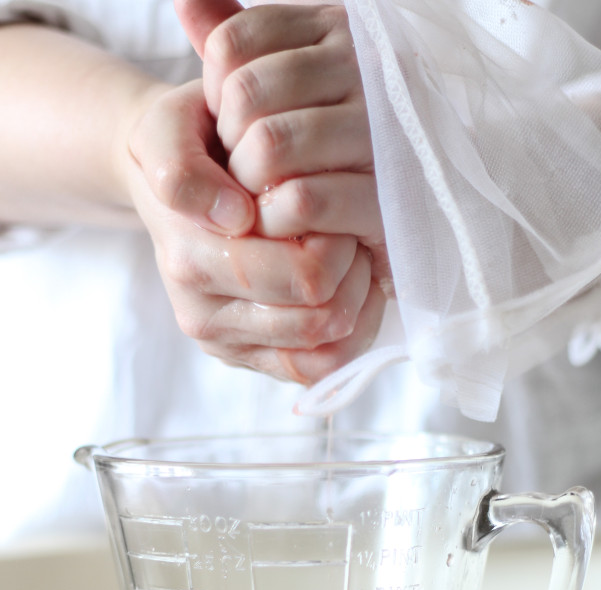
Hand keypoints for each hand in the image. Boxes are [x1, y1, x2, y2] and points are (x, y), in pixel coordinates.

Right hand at [125, 79, 384, 381]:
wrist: (171, 185)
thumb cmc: (186, 148)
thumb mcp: (167, 131)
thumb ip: (182, 169)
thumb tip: (234, 216)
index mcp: (191, 261)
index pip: (302, 275)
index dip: (338, 240)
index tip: (333, 198)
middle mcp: (204, 318)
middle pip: (319, 318)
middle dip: (351, 271)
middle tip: (348, 228)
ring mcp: (229, 346)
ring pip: (325, 350)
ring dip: (354, 301)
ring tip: (350, 254)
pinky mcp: (251, 360)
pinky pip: (320, 369)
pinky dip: (350, 333)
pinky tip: (352, 288)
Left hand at [198, 3, 391, 292]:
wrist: (419, 207)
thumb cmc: (334, 144)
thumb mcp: (290, 78)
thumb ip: (241, 39)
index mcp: (336, 30)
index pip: (232, 43)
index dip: (214, 92)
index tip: (233, 125)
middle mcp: (363, 69)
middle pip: (246, 94)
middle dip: (230, 144)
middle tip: (245, 171)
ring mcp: (379, 132)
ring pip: (270, 145)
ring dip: (248, 185)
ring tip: (262, 197)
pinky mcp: (384, 195)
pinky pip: (302, 200)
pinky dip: (274, 219)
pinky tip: (282, 224)